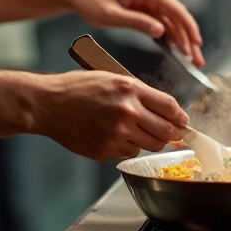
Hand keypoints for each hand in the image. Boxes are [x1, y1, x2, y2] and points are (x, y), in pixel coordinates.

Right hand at [34, 72, 188, 160]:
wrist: (48, 104)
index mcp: (129, 89)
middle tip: (171, 132)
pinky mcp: (105, 150)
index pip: (169, 107)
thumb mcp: (112, 78)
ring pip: (150, 145)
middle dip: (172, 133)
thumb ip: (138, 93)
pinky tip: (117, 136)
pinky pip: (129, 152)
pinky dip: (128, 146)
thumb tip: (163, 109)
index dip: (180, 116)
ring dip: (150, 141)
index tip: (182, 120)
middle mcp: (126, 112)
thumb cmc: (77, 88)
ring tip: (140, 132)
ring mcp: (116, 134)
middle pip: (166, 131)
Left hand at [56, 0, 203, 66]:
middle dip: (189, 38)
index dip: (189, 28)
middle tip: (197, 60)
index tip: (197, 45)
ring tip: (190, 59)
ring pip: (170, 20)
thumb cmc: (89, 0)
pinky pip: (159, 21)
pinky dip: (168, 35)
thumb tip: (162, 31)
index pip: (176, 9)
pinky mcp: (140, 6)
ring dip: (180, 39)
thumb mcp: (111, 15)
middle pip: (177, 16)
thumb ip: (137, 22)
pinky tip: (174, 49)